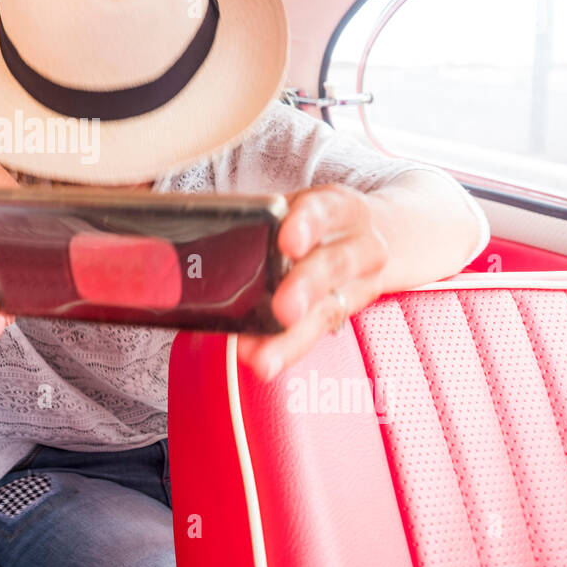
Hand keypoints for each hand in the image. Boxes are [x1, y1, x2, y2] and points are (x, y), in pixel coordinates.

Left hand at [237, 183, 389, 380]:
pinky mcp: (348, 311)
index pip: (325, 210)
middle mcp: (356, 244)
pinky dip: (289, 348)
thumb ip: (265, 222)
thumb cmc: (319, 220)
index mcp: (336, 207)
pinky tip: (265, 360)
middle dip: (306, 287)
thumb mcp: (301, 207)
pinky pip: (319, 334)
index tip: (288, 242)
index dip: (307, 224)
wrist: (366, 236)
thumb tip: (200, 247)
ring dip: (295, 335)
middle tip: (283, 309)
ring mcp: (357, 283)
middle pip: (334, 265)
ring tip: (265, 356)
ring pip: (329, 308)